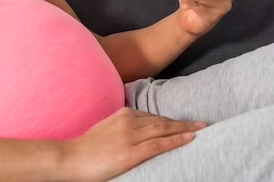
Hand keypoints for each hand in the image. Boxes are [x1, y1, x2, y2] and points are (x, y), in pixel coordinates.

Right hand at [61, 107, 205, 181]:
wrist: (70, 158)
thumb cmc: (86, 148)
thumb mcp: (105, 130)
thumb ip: (121, 127)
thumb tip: (137, 133)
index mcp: (123, 114)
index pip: (153, 116)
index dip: (171, 119)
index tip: (185, 121)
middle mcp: (128, 121)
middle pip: (162, 121)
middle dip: (184, 122)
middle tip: (203, 123)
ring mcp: (130, 136)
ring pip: (164, 130)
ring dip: (185, 129)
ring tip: (201, 130)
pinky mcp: (131, 152)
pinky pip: (159, 144)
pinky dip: (176, 140)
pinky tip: (189, 138)